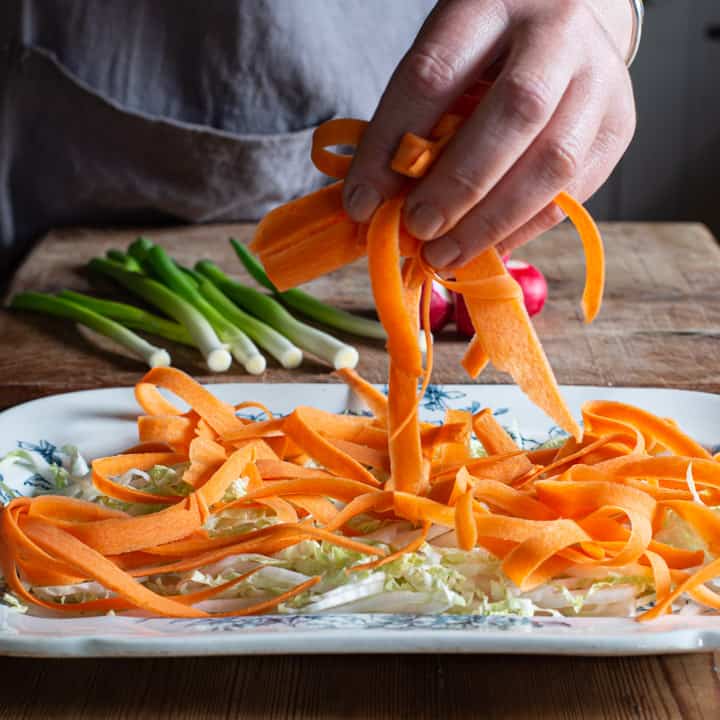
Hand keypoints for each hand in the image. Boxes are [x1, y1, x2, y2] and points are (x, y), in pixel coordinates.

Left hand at [343, 0, 636, 267]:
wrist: (568, 27)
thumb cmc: (487, 55)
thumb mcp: (444, 62)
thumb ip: (414, 121)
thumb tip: (374, 203)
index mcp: (492, 0)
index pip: (435, 72)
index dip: (392, 144)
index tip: (361, 202)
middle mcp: (557, 32)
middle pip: (514, 112)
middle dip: (458, 185)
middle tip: (417, 230)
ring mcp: (599, 79)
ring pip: (553, 160)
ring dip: (491, 221)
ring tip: (444, 256)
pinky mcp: (619, 125)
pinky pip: (572, 192)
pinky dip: (523, 229)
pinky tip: (486, 248)